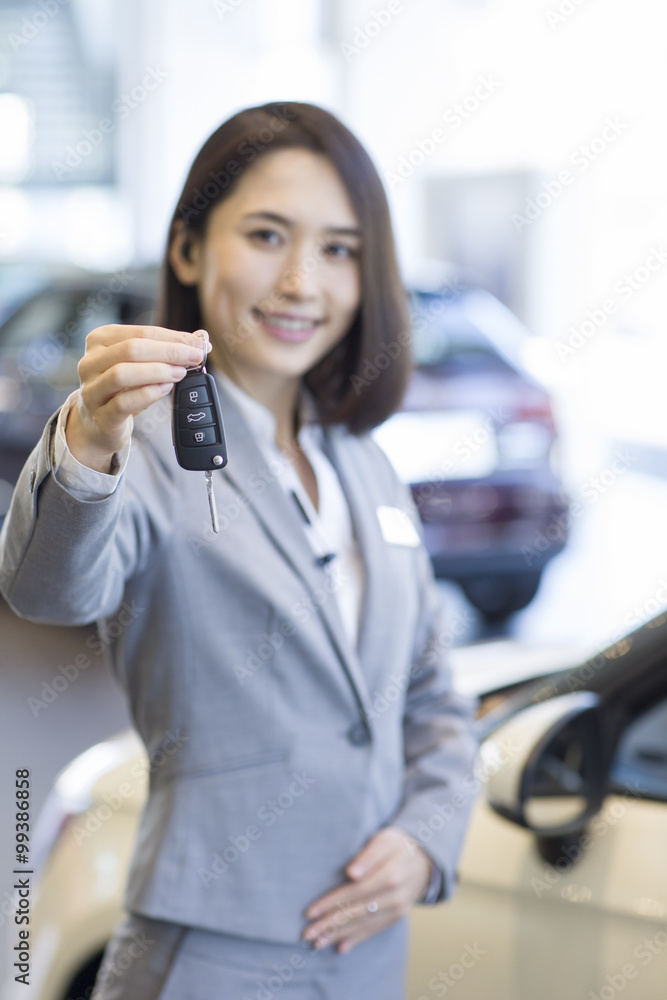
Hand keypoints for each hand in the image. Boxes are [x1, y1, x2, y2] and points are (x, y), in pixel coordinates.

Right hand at [66, 325, 210, 471]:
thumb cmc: (122, 390)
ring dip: (157, 371)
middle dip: (169, 352)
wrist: (98, 424)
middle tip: (194, 358)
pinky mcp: (99, 415)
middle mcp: (90, 362)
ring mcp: (91, 390)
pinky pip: (123, 402)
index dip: (173, 337)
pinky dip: (148, 394)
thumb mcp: (141, 365)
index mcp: (99, 340)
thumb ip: (166, 350)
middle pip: (131, 349)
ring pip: (122, 373)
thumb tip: (199, 339)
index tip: (198, 345)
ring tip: (180, 373)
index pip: (141, 332)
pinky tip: (165, 389)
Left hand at [302, 826, 431, 953]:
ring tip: (318, 943)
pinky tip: (341, 947)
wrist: (426, 860)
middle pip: (356, 913)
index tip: (310, 912)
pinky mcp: (397, 917)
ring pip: (363, 925)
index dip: (331, 903)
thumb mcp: (385, 840)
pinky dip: (357, 939)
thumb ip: (369, 855)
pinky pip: (375, 930)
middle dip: (329, 924)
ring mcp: (397, 910)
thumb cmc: (398, 845)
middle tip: (307, 934)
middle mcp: (394, 897)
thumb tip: (351, 872)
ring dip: (339, 935)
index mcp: (389, 876)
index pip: (353, 893)